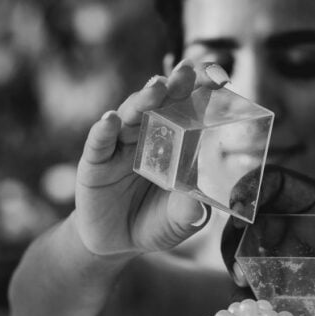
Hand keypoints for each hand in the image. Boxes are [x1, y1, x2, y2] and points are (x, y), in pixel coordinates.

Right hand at [73, 62, 226, 256]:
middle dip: (173, 88)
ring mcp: (120, 148)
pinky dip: (104, 131)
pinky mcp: (95, 164)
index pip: (190, 115)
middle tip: (187, 72)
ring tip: (156, 87)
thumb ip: (187, 215)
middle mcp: (148, 139)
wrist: (117, 243)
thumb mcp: (177, 224)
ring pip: (131, 118)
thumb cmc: (155, 224)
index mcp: (175, 147)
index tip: (219, 77)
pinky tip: (110, 120)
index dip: (202, 96)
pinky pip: (99, 144)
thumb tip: (197, 210)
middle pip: (160, 108)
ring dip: (143, 101)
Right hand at [221, 166, 314, 315]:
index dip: (254, 188)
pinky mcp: (292, 294)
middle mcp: (301, 230)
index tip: (240, 211)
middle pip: (252, 219)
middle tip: (240, 268)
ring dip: (238, 269)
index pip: (278, 182)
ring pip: (248, 255)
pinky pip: (260, 291)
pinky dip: (250, 299)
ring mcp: (293, 262)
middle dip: (237, 237)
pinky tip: (255, 312)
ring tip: (244, 291)